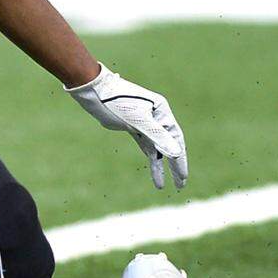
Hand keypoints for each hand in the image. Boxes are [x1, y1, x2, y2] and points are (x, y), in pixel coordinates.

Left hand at [66, 64, 187, 189]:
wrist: (94, 91)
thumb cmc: (116, 101)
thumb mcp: (137, 119)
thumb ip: (157, 135)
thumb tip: (177, 152)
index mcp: (161, 110)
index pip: (175, 138)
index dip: (180, 158)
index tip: (183, 176)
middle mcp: (156, 116)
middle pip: (169, 143)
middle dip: (175, 165)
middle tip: (181, 185)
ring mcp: (145, 122)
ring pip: (157, 147)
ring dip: (161, 165)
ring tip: (163, 186)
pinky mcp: (134, 126)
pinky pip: (146, 145)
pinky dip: (150, 158)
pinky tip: (155, 174)